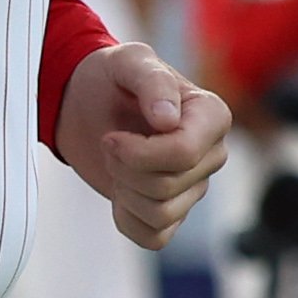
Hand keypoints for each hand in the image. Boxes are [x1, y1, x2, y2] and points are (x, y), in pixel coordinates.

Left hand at [56, 38, 229, 248]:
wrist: (85, 104)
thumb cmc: (111, 78)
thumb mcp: (127, 60)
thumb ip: (151, 80)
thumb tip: (169, 120)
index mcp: (211, 115)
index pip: (184, 154)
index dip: (139, 154)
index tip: (112, 136)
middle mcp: (211, 153)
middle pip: (169, 186)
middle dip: (125, 168)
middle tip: (109, 143)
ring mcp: (194, 186)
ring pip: (162, 214)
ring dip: (123, 191)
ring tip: (115, 163)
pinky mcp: (172, 212)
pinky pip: (155, 237)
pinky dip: (127, 219)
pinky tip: (118, 192)